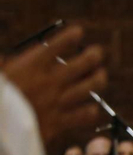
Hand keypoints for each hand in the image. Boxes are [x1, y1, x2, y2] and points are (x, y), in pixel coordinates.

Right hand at [0, 24, 107, 147]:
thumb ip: (2, 68)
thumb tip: (2, 60)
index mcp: (30, 66)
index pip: (56, 46)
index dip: (69, 37)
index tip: (79, 32)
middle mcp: (48, 82)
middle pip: (81, 65)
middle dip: (92, 56)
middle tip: (98, 52)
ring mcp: (57, 102)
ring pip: (87, 88)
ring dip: (97, 80)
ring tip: (101, 75)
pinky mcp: (60, 122)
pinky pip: (83, 115)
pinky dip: (90, 111)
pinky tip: (92, 108)